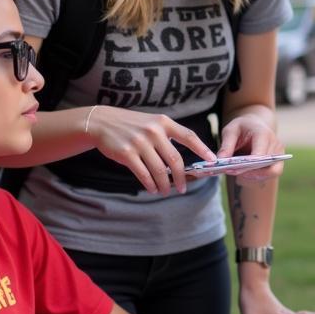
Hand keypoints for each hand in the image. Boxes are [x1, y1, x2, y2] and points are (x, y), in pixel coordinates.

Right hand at [86, 106, 216, 194]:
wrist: (102, 122)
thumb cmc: (132, 125)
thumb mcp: (152, 122)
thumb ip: (167, 136)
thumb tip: (182, 161)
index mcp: (164, 122)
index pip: (189, 136)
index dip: (202, 149)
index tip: (212, 160)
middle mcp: (154, 131)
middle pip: (175, 159)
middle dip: (182, 177)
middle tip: (183, 188)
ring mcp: (140, 142)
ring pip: (159, 170)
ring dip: (165, 184)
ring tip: (166, 191)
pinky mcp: (127, 153)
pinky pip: (143, 173)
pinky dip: (150, 184)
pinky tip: (153, 188)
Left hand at [217, 113, 285, 181]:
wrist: (255, 124)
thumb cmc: (242, 127)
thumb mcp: (230, 131)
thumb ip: (226, 145)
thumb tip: (220, 161)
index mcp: (263, 134)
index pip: (260, 154)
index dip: (248, 165)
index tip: (233, 169)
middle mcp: (275, 143)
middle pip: (266, 165)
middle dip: (249, 172)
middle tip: (231, 172)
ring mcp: (279, 153)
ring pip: (270, 173)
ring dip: (254, 176)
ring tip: (238, 174)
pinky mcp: (278, 161)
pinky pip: (270, 174)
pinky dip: (257, 176)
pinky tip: (244, 174)